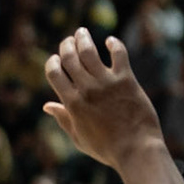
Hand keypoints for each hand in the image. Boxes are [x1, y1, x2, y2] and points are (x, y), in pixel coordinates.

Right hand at [43, 28, 162, 169]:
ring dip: (83, 39)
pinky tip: (110, 41)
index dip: (52, 62)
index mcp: (72, 104)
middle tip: (69, 40)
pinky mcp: (127, 80)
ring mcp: (107, 83)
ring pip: (89, 51)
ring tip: (82, 33)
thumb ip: (63, 118)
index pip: (54, 73)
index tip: (55, 59)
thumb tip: (47, 106)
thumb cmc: (107, 148)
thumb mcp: (79, 137)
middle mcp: (87, 90)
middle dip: (66, 45)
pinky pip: (119, 54)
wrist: (136, 150)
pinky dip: (113, 44)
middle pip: (70, 58)